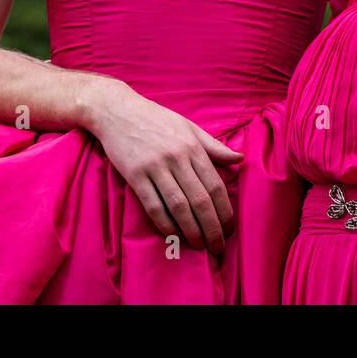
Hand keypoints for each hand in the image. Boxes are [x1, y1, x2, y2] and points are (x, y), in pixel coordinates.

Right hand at [83, 80, 241, 254]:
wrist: (117, 111)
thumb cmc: (156, 119)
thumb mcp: (189, 127)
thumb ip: (213, 146)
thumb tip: (239, 159)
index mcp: (193, 147)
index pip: (215, 185)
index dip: (225, 210)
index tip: (229, 228)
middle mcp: (177, 157)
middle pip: (200, 199)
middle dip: (212, 227)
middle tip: (218, 246)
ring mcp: (155, 166)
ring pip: (179, 205)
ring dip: (191, 230)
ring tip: (199, 246)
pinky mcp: (135, 174)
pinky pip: (153, 204)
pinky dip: (164, 223)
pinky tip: (172, 235)